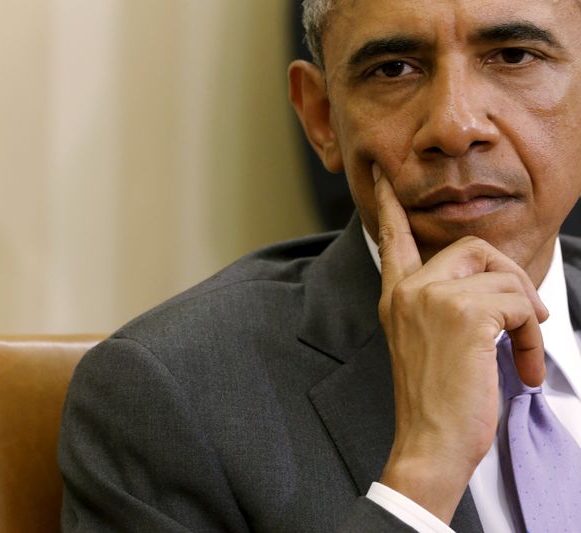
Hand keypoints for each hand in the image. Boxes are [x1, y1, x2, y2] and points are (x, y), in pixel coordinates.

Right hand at [373, 164, 547, 523]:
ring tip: (524, 355)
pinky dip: (534, 334)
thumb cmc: (437, 403)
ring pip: (504, 277)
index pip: (392, 239)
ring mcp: (432, 298)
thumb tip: (500, 291)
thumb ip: (446, 308)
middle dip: (513, 277)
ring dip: (529, 317)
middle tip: (530, 317)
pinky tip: (524, 366)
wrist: (430, 443)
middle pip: (473, 247)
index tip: (384, 177)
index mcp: (396, 298)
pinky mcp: (463, 313)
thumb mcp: (431, 346)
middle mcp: (408, 291)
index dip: (388, 206)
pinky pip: (518, 302)